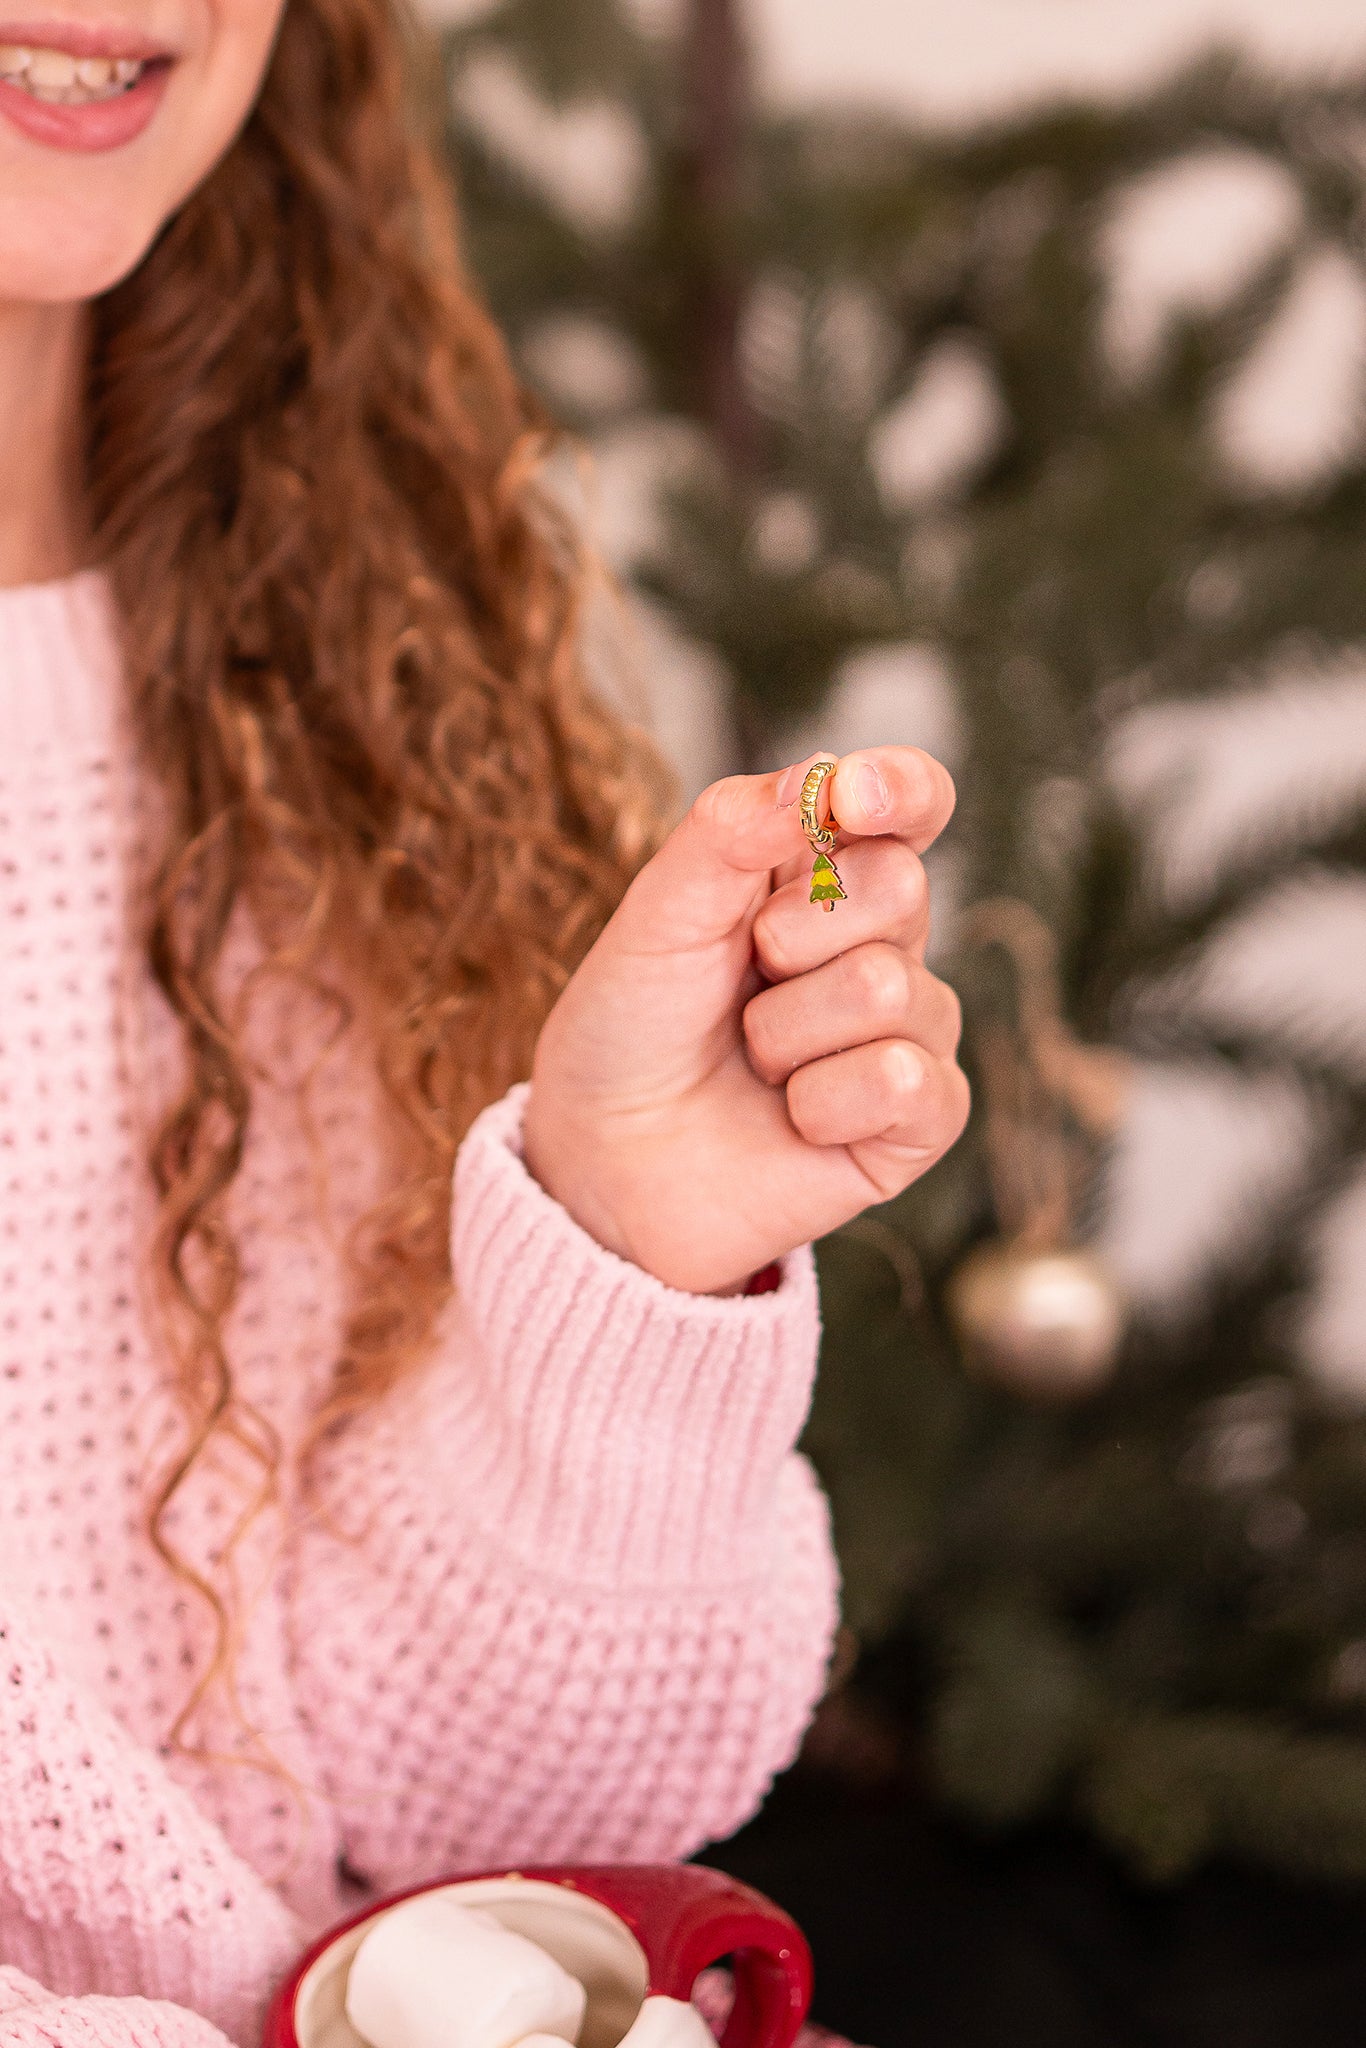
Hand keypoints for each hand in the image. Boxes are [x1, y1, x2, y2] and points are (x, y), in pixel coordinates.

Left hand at [522, 747, 969, 1294]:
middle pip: (900, 886)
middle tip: (743, 977)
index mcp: (824, 872)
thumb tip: (825, 773)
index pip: (909, 802)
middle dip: (793, 934)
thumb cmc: (630, 1028)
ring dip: (785, 1033)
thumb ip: (730, 832)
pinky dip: (823, 1101)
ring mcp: (907, 1031)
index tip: (853, 797)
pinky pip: (906, 1083)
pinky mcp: (917, 1121)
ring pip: (888, 989)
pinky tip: (792, 1118)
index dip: (900, 788)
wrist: (604, 1162)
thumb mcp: (657, 915)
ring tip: (751, 1062)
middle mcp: (881, 942)